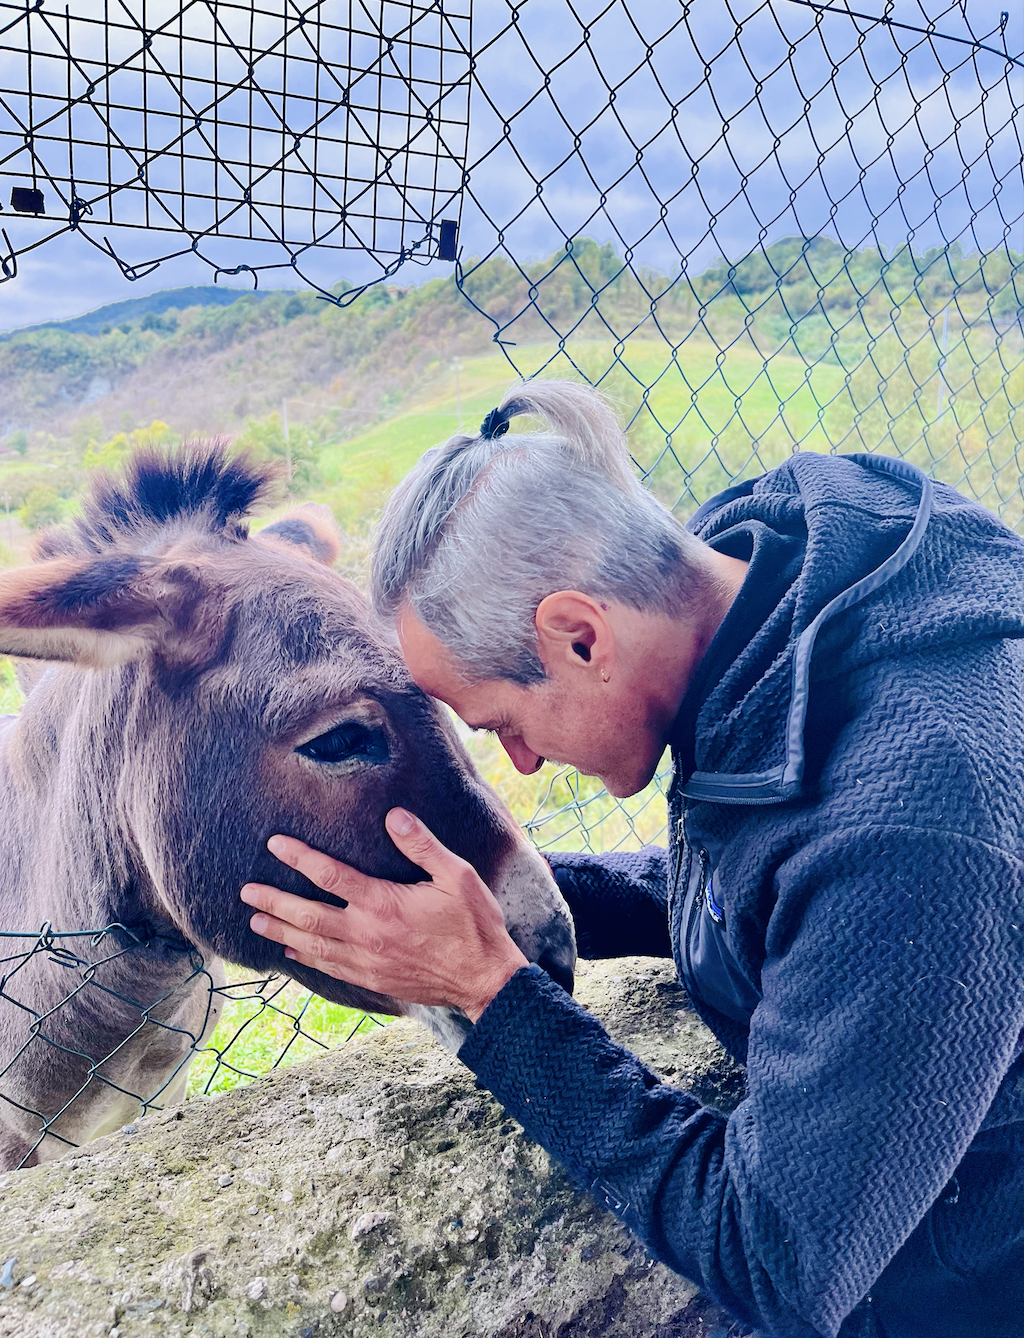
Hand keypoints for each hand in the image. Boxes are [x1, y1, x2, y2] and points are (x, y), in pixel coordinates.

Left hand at [239, 808, 528, 1022]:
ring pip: (312, 946)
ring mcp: (366, 962)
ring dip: (281, 932)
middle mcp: (367, 934)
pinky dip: (306, 959)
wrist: (484, 980)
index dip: (299, 857)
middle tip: (246, 892)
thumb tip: (393, 815)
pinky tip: (293, 953)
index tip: (275, 844)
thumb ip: (422, 846)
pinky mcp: (372, 981)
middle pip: (307, 916)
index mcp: (383, 904)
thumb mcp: (457, 876)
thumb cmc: (474, 925)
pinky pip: (329, 968)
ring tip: (255, 922)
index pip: (330, 875)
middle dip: (273, 902)